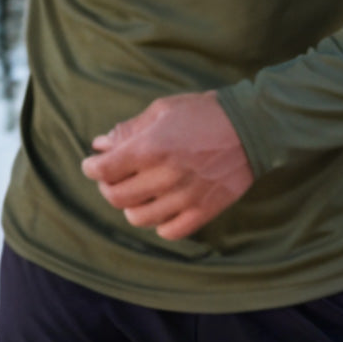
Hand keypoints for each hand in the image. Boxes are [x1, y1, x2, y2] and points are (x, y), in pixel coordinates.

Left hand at [81, 90, 253, 240]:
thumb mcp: (164, 109)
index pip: (105, 170)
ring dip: (130, 205)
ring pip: (138, 217)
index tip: (92, 164)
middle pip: (117, 197)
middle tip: (113, 176)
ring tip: (138, 190)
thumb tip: (101, 143)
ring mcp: (185, 198)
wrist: (251, 127)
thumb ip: (130, 128)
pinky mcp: (203, 213)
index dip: (91, 168)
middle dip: (107, 186)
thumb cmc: (204, 113)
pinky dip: (159, 222)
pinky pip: (168, 231)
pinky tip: (161, 205)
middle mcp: (166, 176)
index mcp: (153, 147)